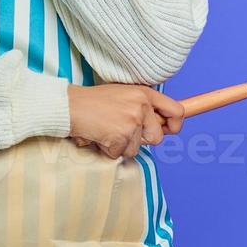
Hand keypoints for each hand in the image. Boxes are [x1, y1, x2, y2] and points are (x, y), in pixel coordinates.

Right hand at [66, 83, 184, 159]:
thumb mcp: (123, 94)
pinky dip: (108, 149)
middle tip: (121, 131)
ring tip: (105, 130)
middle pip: (156, 137)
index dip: (176, 125)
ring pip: (136, 148)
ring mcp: (132, 121)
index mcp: (144, 93)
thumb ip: (141, 106)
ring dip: (120, 145)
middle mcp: (141, 105)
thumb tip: (158, 126)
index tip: (168, 130)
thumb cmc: (93, 101)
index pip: (176, 110)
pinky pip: (120, 153)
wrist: (70, 106)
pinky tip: (99, 135)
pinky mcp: (121, 135)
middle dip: (140, 140)